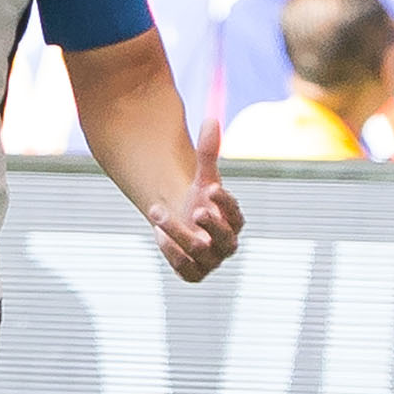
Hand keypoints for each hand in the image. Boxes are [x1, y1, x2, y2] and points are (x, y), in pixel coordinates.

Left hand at [148, 120, 243, 282]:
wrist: (180, 223)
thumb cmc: (197, 198)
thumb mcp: (202, 177)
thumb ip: (209, 152)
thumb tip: (210, 119)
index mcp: (234, 220)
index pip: (236, 214)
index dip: (225, 204)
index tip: (211, 188)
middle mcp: (227, 243)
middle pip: (224, 238)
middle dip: (210, 224)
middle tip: (197, 210)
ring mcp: (211, 261)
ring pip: (200, 252)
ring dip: (178, 232)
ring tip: (157, 211)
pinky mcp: (194, 274)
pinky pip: (186, 270)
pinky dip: (171, 253)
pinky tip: (159, 236)